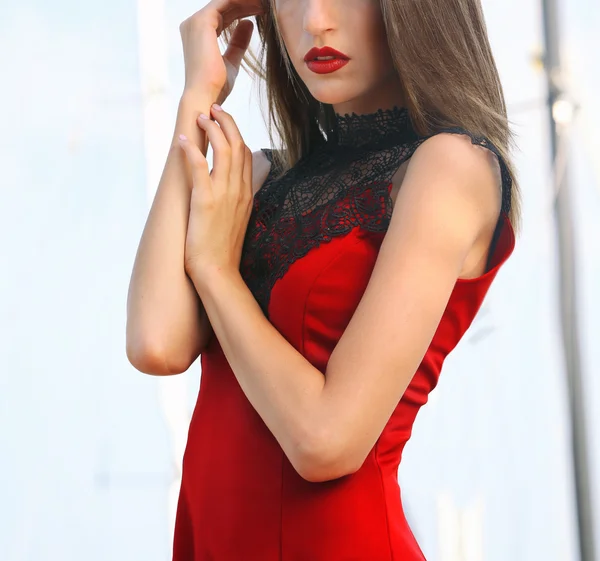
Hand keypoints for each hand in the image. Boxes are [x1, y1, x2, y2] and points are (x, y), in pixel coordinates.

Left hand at [178, 105, 253, 278]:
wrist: (218, 272)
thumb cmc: (223, 250)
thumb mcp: (236, 221)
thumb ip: (235, 201)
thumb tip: (229, 189)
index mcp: (247, 194)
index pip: (246, 154)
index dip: (236, 133)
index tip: (224, 121)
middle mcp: (239, 191)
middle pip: (238, 145)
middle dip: (226, 122)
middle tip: (213, 109)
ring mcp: (224, 195)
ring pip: (224, 150)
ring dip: (212, 129)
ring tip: (200, 117)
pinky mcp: (205, 203)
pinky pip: (200, 169)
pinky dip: (192, 151)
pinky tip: (183, 139)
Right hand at [179, 0, 264, 103]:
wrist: (206, 97)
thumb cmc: (217, 86)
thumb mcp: (232, 61)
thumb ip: (238, 42)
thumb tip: (247, 24)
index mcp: (198, 33)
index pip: (223, 14)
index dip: (243, 10)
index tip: (262, 11)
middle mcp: (193, 24)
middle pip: (224, 6)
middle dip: (246, 4)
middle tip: (267, 5)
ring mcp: (196, 21)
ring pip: (225, 2)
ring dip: (246, 2)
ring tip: (265, 4)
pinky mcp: (202, 21)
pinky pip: (225, 2)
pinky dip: (242, 2)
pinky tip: (258, 4)